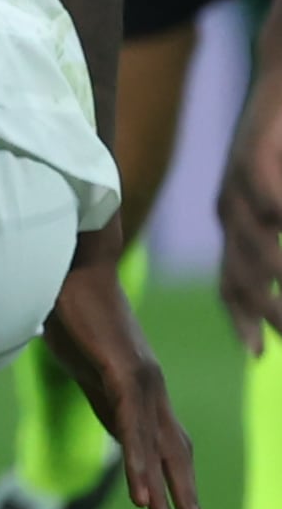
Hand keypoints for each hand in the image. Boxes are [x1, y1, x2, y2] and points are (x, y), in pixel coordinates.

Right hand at [42, 235, 210, 508]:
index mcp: (139, 382)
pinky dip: (142, 465)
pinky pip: (134, 429)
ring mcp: (141, 379)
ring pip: (159, 447)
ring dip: (167, 492)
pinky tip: (143, 496)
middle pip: (176, 452)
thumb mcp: (81, 353)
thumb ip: (92, 381)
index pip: (166, 440)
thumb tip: (91, 398)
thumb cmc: (69, 298)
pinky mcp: (123, 371)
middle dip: (187, 499)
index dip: (175, 479)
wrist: (72, 256)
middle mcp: (150, 384)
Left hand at [220, 86, 281, 359]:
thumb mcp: (280, 200)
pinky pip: (270, 202)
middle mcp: (230, 208)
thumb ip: (278, 231)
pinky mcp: (257, 155)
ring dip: (274, 279)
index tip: (257, 353)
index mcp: (237, 222)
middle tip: (281, 341)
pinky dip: (280, 223)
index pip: (232, 281)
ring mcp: (240, 183)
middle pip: (242, 274)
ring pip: (255, 245)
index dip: (243, 318)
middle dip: (267, 314)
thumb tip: (276, 273)